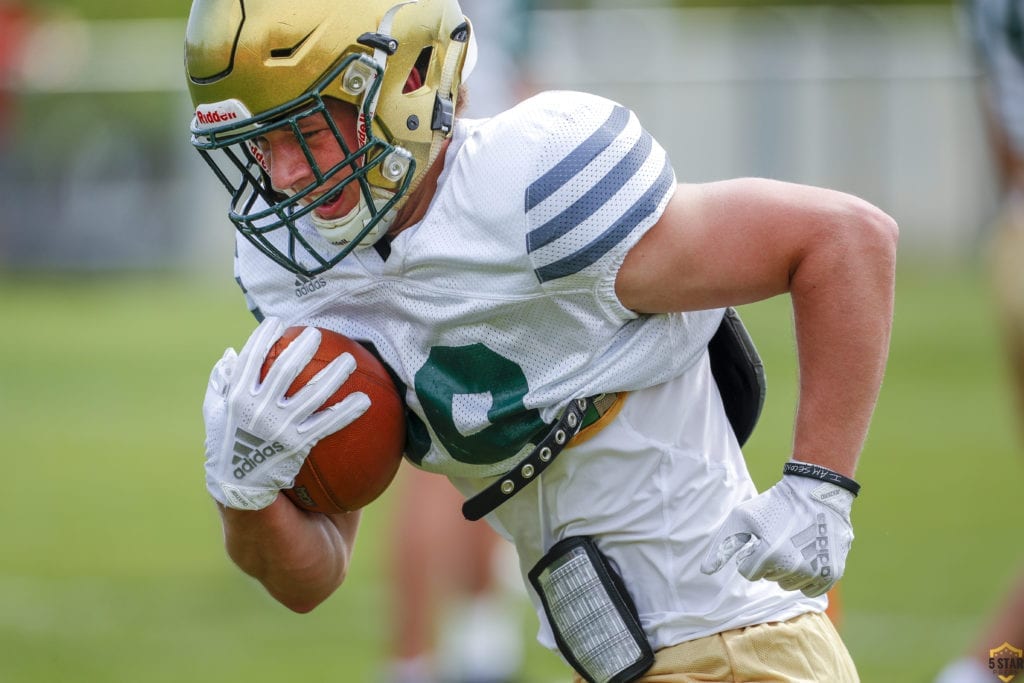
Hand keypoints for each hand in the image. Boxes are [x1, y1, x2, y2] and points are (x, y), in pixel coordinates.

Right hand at [202, 317, 370, 509]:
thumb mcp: (216, 427)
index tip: (278, 323)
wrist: (249, 514)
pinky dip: (347, 411)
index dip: (264, 338)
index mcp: (233, 402)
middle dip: (302, 347)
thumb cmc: (232, 467)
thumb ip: (221, 391)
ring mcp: (276, 429)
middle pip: (283, 369)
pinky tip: (366, 401)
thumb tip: (230, 356)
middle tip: (318, 333)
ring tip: (350, 360)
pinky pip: (327, 425)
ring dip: (333, 374)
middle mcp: (254, 412)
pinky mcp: (296, 448)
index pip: (249, 360)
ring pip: (310, 393)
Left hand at [699, 473, 854, 597]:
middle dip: (771, 562)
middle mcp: (793, 566)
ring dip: (788, 570)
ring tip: (795, 544)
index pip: (749, 573)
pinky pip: (812, 590)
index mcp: (768, 554)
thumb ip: (722, 547)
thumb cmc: (774, 504)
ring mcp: (816, 571)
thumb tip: (705, 572)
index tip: (761, 539)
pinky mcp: (833, 573)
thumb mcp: (742, 518)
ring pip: (790, 585)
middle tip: (780, 537)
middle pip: (770, 579)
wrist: (815, 491)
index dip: (752, 555)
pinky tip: (808, 556)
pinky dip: (808, 578)